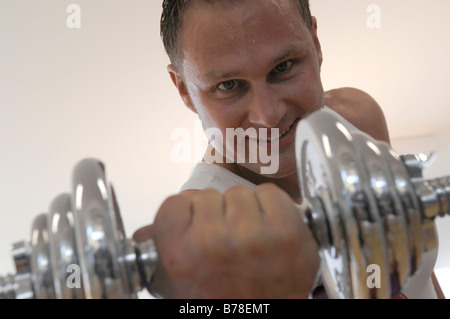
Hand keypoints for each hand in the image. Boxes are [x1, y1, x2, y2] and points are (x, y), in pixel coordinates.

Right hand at [133, 183, 319, 298]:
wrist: (266, 318)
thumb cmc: (221, 299)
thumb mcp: (182, 283)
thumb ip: (164, 250)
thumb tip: (142, 233)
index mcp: (181, 255)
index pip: (175, 204)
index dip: (187, 214)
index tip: (196, 227)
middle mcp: (214, 242)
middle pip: (208, 196)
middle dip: (217, 215)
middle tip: (228, 241)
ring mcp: (253, 235)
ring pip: (240, 193)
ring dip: (244, 211)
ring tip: (250, 239)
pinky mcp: (286, 230)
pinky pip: (270, 193)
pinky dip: (270, 206)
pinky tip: (270, 231)